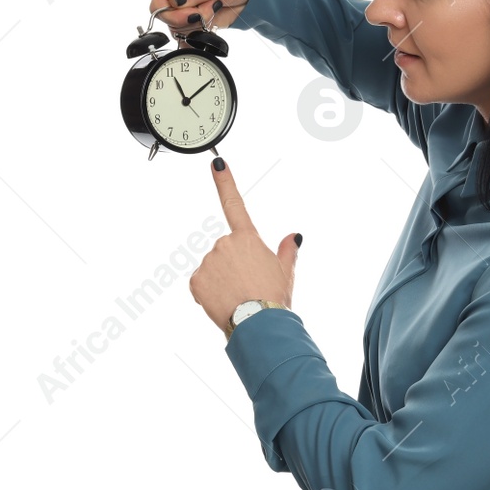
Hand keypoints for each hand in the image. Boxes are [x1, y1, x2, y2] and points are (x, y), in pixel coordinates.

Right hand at [150, 0, 256, 39]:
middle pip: (167, 19)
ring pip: (178, 29)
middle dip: (190, 19)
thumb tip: (174, 0)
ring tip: (214, 9)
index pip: (158, 2)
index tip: (192, 14)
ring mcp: (185, 10)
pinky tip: (211, 23)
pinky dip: (200, 33)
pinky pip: (188, 35)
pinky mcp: (194, 22)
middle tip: (209, 9)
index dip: (171, 13)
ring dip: (199, 24)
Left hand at [190, 157, 299, 334]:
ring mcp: (208, 262)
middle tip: (247, 285)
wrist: (260, 325)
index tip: (216, 164)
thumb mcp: (285, 272)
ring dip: (221, 279)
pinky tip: (222, 301)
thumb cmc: (274, 298)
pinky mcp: (196, 280)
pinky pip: (201, 284)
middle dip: (232, 265)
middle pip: (225, 250)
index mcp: (247, 238)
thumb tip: (293, 236)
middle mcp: (224, 244)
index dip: (224, 182)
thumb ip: (287, 250)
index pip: (235, 205)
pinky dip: (209, 292)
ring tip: (237, 296)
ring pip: (212, 268)